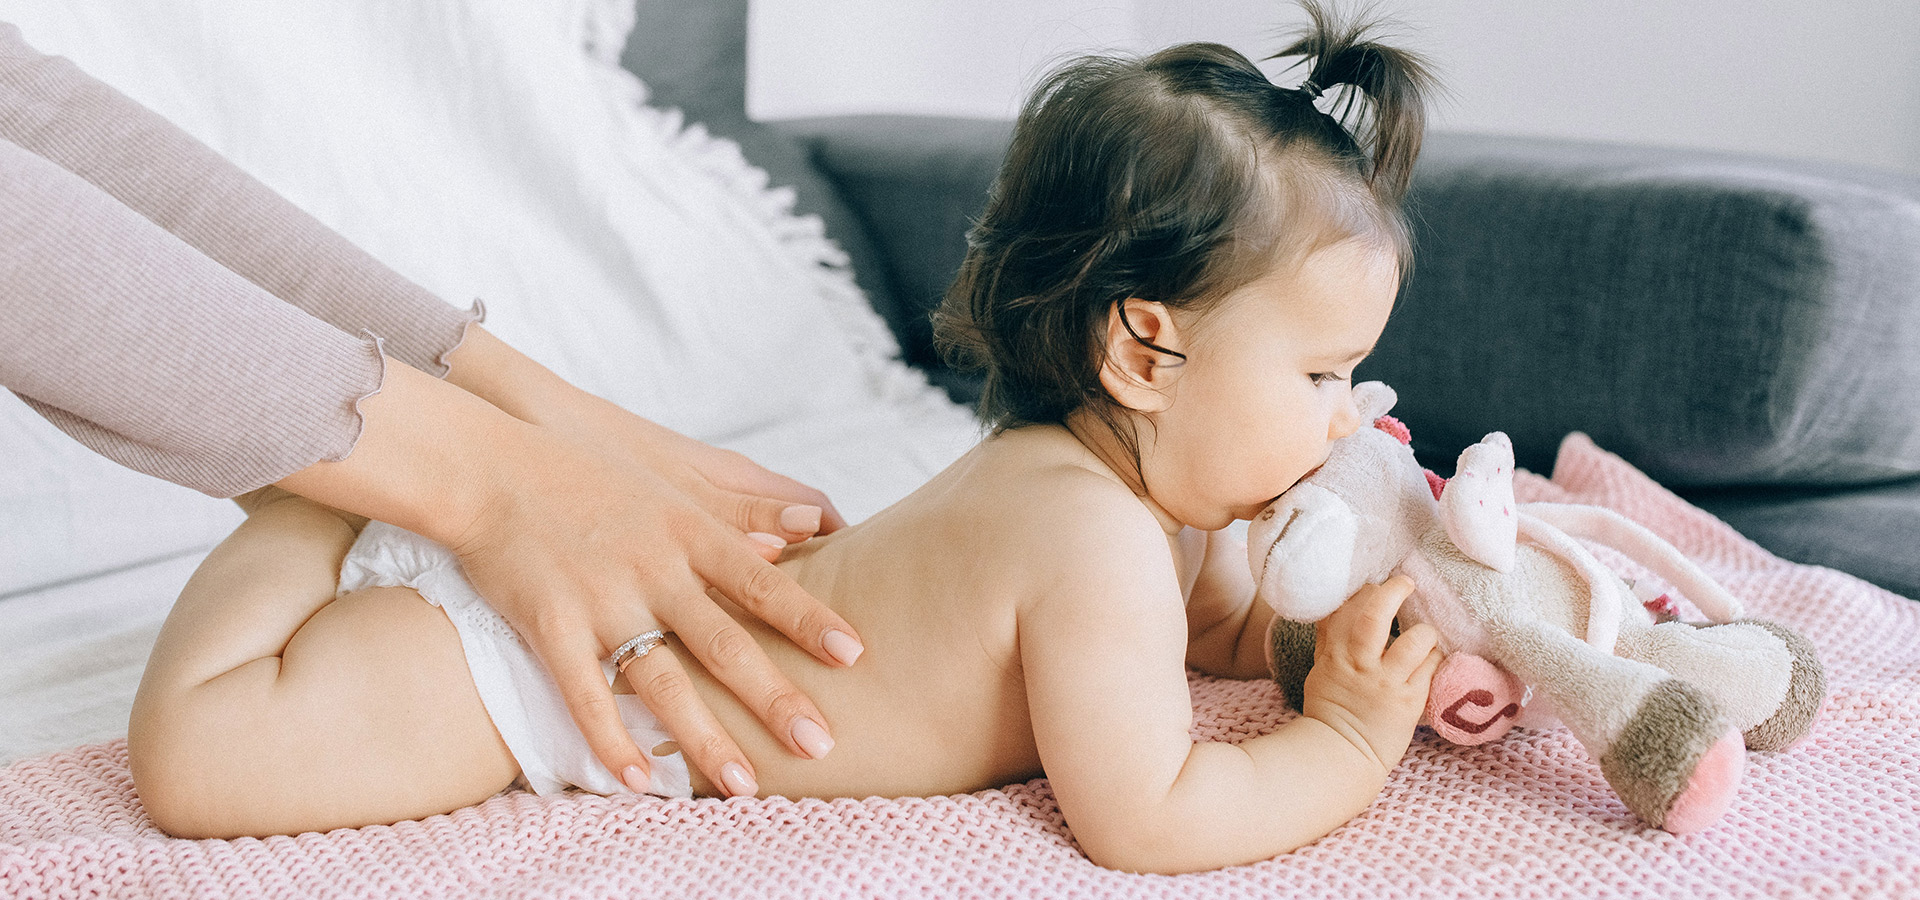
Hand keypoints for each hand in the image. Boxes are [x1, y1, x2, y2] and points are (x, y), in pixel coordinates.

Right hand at [281, 354, 863, 798]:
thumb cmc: (584, 467)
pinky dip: (612, 740)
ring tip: (744, 785)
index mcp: (686, 530)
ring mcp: (600, 598)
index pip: (762, 583)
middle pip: (724, 641)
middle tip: (821, 742)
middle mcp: (652, 567)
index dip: (809, 620)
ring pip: (662, 679)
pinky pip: (585, 693)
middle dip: (775, 697)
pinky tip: (639, 781)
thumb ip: (738, 508)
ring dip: (704, 738)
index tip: (856, 655)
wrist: (488, 464)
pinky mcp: (548, 622)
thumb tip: (807, 528)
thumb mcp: (669, 476)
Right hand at [1300, 575, 1441, 774]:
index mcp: (1334, 654)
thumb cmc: (1331, 710)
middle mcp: (1359, 664)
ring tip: (1425, 635)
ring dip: (1424, 632)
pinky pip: (1430, 668)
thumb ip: (1331, 639)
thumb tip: (1337, 607)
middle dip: (1393, 592)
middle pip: (1374, 615)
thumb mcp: (1321, 669)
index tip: (1373, 585)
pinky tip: (1433, 659)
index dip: (1362, 591)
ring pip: (1413, 641)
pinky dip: (1434, 658)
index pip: (1345, 610)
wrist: (1342, 753)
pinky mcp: (1408, 701)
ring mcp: (1384, 682)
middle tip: (1406, 583)